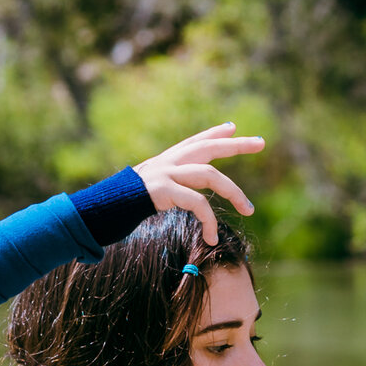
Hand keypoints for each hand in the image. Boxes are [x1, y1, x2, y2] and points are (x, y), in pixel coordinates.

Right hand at [135, 123, 263, 245]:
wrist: (105, 207)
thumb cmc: (129, 201)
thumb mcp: (153, 186)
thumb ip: (171, 182)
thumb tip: (187, 190)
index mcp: (168, 159)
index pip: (196, 140)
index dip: (215, 133)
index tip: (234, 128)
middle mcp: (169, 161)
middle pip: (208, 147)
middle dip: (237, 144)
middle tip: (261, 143)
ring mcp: (166, 173)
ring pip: (210, 175)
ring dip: (234, 192)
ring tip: (249, 210)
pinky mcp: (164, 189)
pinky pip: (197, 203)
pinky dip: (209, 221)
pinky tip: (211, 237)